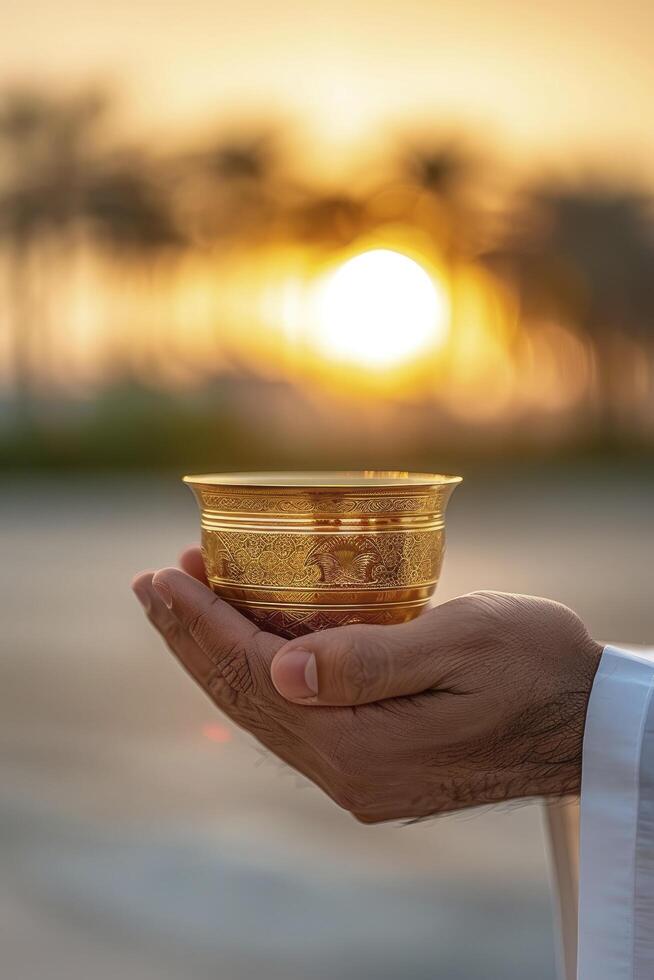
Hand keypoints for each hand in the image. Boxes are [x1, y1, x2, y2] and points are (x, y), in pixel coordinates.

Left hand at [132, 548, 601, 822]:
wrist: (586, 720)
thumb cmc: (536, 667)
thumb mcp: (460, 645)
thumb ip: (369, 660)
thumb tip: (282, 669)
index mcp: (363, 746)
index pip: (254, 676)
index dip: (203, 623)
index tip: (165, 574)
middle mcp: (350, 772)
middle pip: (245, 697)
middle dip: (192, 635)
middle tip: (153, 582)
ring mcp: (360, 775)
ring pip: (264, 709)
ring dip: (218, 652)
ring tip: (181, 603)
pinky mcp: (374, 763)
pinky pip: (296, 716)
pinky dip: (259, 671)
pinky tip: (247, 639)